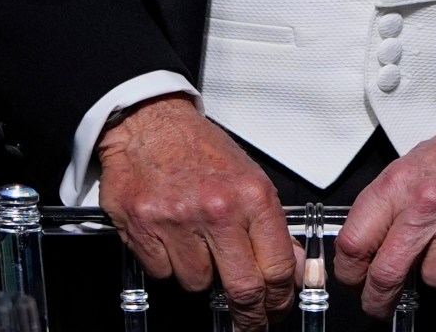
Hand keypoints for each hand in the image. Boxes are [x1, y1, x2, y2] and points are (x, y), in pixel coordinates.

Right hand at [96, 95, 298, 330]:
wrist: (150, 123)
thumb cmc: (200, 149)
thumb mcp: (250, 179)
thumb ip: (271, 226)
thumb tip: (294, 266)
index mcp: (252, 196)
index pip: (278, 266)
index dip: (281, 298)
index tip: (278, 308)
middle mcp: (218, 210)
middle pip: (243, 288)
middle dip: (250, 316)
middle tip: (252, 323)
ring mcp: (178, 221)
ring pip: (198, 283)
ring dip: (202, 277)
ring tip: (199, 247)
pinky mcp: (142, 228)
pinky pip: (162, 273)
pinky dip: (168, 265)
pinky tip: (172, 240)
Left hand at [334, 94, 435, 315]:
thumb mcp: (416, 162)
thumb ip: (391, 203)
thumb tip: (370, 241)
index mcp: (400, 183)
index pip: (354, 242)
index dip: (348, 272)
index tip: (353, 280)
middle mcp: (428, 204)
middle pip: (386, 275)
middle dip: (379, 300)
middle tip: (380, 305)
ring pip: (434, 279)